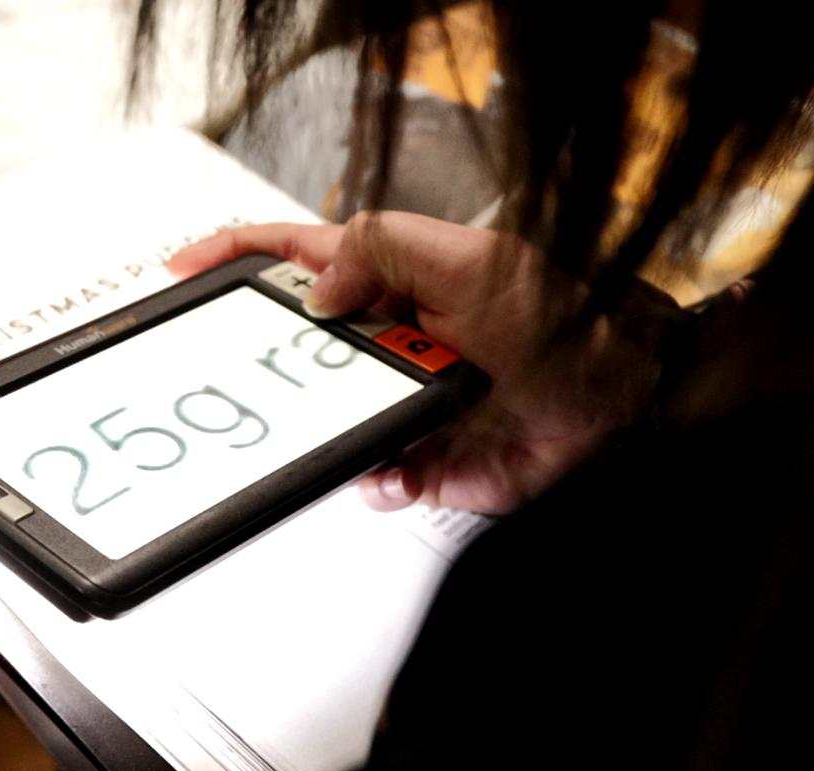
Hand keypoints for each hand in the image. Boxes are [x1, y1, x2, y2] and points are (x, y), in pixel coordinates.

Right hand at [170, 212, 661, 513]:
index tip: (183, 271)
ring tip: (340, 424)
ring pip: (322, 421)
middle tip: (248, 374)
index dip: (236, 259)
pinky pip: (372, 476)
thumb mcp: (471, 260)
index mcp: (392, 276)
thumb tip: (316, 288)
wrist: (629, 398)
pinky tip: (392, 468)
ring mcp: (401, 400)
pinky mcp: (424, 457)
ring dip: (319, 428)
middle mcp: (389, 340)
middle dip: (265, 365)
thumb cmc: (569, 317)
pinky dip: (375, 477)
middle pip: (295, 347)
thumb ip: (382, 249)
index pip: (296, 258)